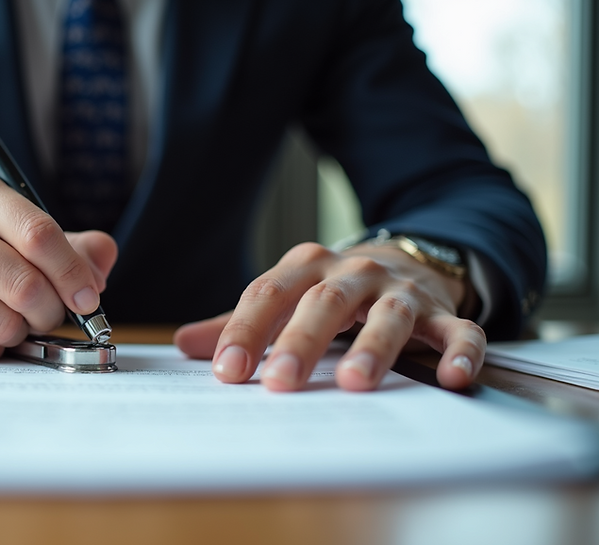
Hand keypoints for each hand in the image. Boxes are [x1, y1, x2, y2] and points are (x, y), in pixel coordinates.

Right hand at [0, 169, 117, 359]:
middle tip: (47, 314)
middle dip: (50, 311)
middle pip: (26, 287)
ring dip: (18, 332)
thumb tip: (102, 263)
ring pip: (4, 324)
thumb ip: (71, 245)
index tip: (89, 298)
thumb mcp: (16, 232)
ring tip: (3, 317)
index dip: (74, 274)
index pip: (40, 235)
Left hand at [173, 242, 484, 390]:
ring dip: (373, 347)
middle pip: (323, 302)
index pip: (267, 294)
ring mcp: (399, 292)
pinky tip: (454, 379)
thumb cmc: (334, 290)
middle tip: (279, 382)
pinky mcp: (443, 311)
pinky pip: (458, 330)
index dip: (246, 331)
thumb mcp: (287, 296)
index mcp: (306, 267)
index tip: (227, 373)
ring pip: (387, 315)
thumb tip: (182, 345)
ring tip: (356, 383)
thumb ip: (241, 322)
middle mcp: (352, 272)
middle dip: (299, 341)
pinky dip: (460, 351)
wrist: (407, 260)